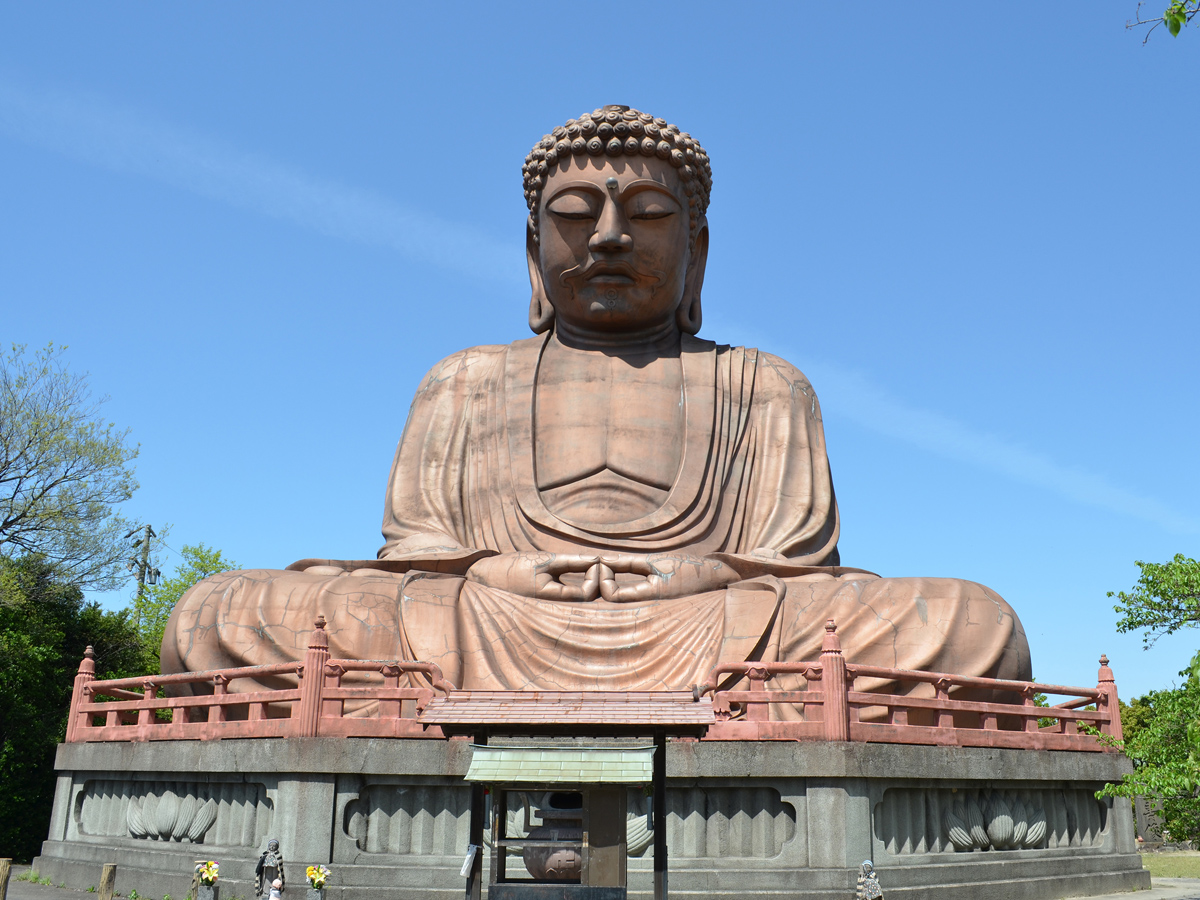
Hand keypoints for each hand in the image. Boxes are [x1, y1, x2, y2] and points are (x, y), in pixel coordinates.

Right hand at [465, 551, 602, 600]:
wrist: (487, 576)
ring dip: (589, 580)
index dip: (596, 576)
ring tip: (592, 563)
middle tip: (601, 561)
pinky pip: (571, 594)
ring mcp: (552, 606)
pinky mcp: (550, 601)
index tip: (596, 559)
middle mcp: (554, 608)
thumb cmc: (514, 567)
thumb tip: (596, 559)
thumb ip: (571, 562)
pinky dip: (580, 582)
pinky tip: (582, 568)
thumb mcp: (544, 560)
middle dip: (597, 580)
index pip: (587, 594)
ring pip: (580, 597)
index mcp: (552, 600)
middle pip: (587, 599)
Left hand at [598, 553, 740, 602]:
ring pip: (617, 601)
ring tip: (608, 565)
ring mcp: (647, 609)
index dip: (602, 578)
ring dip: (608, 583)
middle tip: (601, 562)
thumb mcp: (656, 562)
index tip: (604, 560)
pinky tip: (618, 570)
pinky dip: (617, 585)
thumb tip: (603, 560)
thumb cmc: (687, 569)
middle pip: (610, 601)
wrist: (713, 578)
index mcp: (648, 598)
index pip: (611, 595)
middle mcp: (646, 609)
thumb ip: (628, 563)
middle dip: (601, 582)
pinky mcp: (648, 606)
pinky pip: (626, 599)